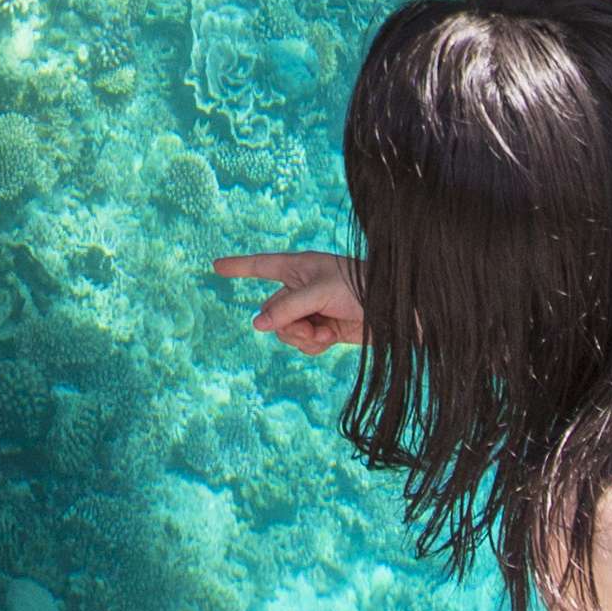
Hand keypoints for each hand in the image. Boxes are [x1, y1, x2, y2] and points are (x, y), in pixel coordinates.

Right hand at [212, 250, 363, 353]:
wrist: (396, 312)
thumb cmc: (362, 288)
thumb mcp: (320, 292)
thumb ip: (287, 308)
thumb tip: (258, 325)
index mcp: (299, 267)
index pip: (260, 266)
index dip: (238, 267)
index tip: (215, 266)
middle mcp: (302, 288)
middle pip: (271, 311)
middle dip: (286, 324)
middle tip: (310, 326)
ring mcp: (312, 310)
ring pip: (284, 331)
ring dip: (301, 337)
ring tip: (325, 332)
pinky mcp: (324, 330)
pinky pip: (303, 343)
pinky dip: (313, 345)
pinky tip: (330, 339)